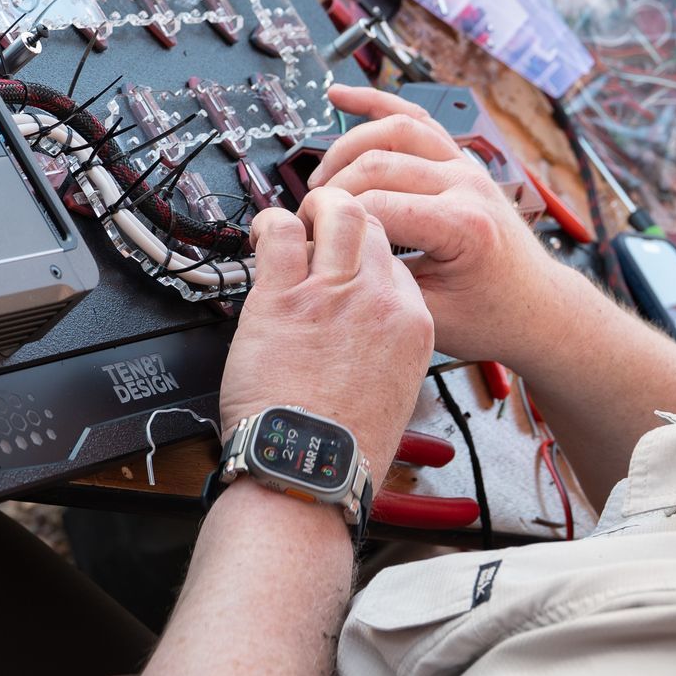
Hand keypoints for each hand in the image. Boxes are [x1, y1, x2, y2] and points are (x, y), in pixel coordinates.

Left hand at [218, 189, 433, 469]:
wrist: (308, 467)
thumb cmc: (344, 443)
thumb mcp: (395, 388)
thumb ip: (384, 343)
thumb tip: (360, 322)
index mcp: (413, 322)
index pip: (395, 257)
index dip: (367, 252)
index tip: (347, 258)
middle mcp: (378, 299)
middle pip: (370, 224)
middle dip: (345, 217)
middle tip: (321, 226)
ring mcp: (331, 292)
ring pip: (335, 212)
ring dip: (315, 208)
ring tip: (298, 220)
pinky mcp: (283, 296)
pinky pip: (279, 232)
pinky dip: (269, 222)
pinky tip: (262, 233)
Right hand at [307, 84, 559, 364]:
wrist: (537, 305)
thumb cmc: (491, 315)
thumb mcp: (430, 316)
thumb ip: (379, 285)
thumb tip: (326, 259)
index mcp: (462, 226)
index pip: (375, 207)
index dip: (334, 222)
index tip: (311, 239)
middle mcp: (466, 185)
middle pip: (379, 164)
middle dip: (333, 187)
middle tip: (311, 214)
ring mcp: (466, 166)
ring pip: (395, 129)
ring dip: (348, 145)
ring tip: (321, 176)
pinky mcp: (461, 160)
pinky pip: (416, 119)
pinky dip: (377, 103)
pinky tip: (343, 95)